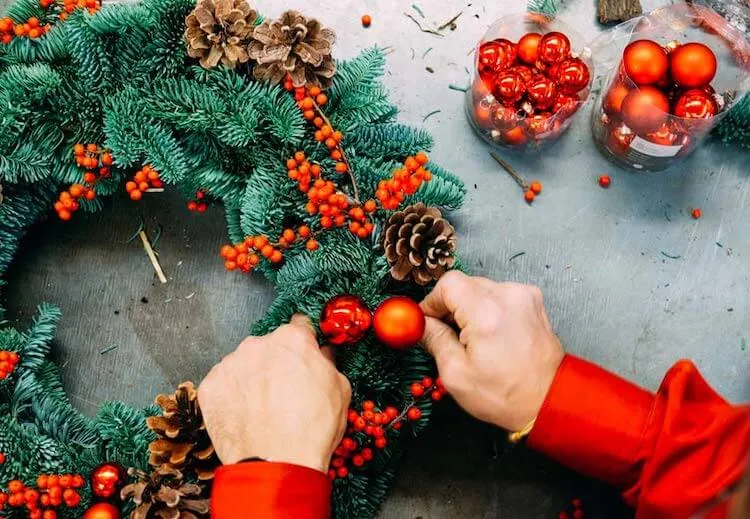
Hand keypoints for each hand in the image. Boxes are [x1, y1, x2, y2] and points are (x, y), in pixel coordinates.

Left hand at [199, 314, 350, 472]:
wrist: (277, 464)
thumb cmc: (310, 430)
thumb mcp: (340, 391)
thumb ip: (328, 364)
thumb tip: (323, 355)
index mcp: (292, 340)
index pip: (298, 327)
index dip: (303, 344)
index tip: (302, 355)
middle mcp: (258, 344)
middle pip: (268, 347)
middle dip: (275, 363)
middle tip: (285, 391)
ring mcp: (230, 364)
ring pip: (243, 365)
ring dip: (252, 379)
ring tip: (263, 409)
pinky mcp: (210, 387)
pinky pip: (223, 385)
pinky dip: (232, 397)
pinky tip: (246, 415)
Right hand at [420, 272, 563, 431]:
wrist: (550, 400)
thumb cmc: (505, 395)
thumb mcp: (456, 374)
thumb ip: (434, 340)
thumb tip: (421, 323)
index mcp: (487, 313)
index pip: (448, 284)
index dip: (433, 301)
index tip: (428, 320)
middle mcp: (509, 297)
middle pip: (465, 284)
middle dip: (451, 306)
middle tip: (447, 334)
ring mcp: (525, 297)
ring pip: (481, 289)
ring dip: (470, 308)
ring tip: (472, 339)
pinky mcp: (533, 302)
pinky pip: (500, 295)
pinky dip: (489, 309)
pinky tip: (491, 334)